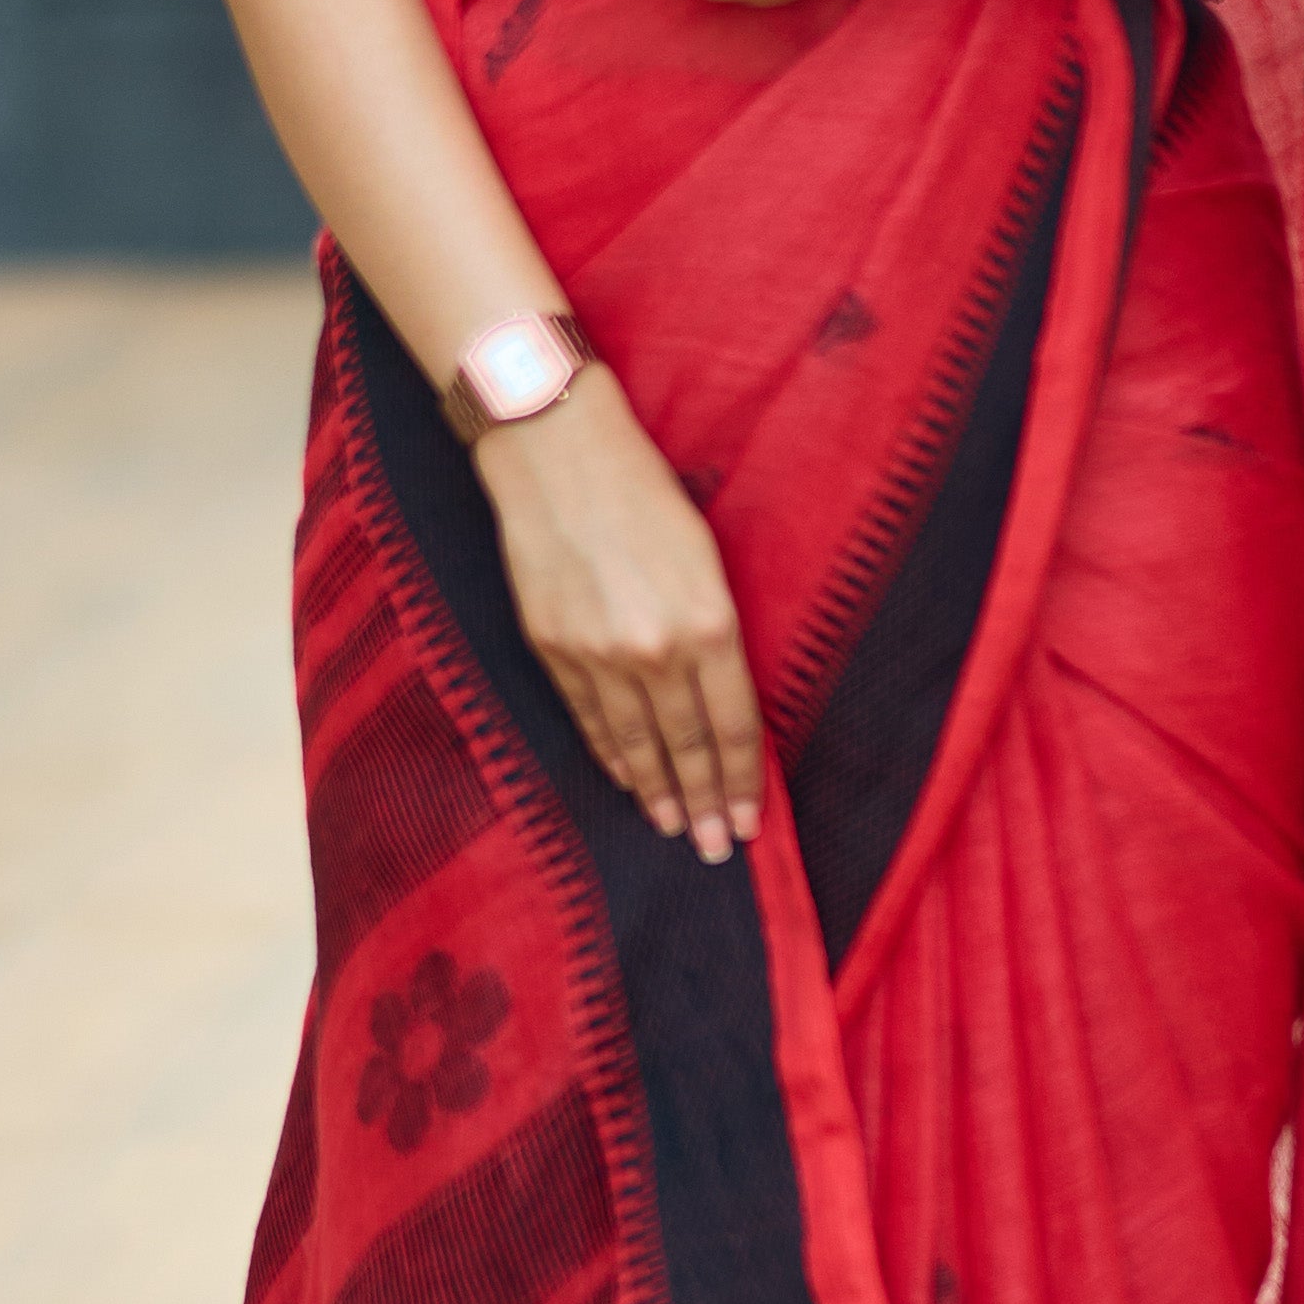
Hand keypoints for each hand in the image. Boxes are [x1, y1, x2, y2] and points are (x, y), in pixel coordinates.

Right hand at [477, 372, 764, 857]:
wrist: (556, 454)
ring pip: (636, 744)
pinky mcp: (552, 648)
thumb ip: (718, 631)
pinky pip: (589, 719)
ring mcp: (597, 654)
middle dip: (705, 804)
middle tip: (715, 850)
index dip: (743, 781)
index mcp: (708, 622)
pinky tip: (626, 780)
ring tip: (673, 828)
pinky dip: (610, 755)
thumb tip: (725, 699)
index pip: (734, 726)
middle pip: (688, 748)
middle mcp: (654, 649)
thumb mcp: (706, 555)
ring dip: (658, 794)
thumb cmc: (645, 490)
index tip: (750, 823)